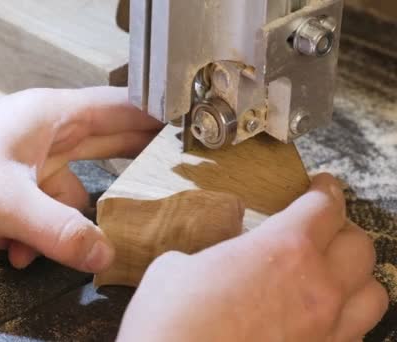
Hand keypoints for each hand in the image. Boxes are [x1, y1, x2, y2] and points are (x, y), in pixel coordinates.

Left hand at [0, 87, 159, 271]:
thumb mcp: (8, 203)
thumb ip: (61, 230)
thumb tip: (102, 253)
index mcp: (47, 115)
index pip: (117, 107)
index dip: (153, 118)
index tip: (184, 135)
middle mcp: (39, 135)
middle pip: (101, 147)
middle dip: (126, 170)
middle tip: (162, 183)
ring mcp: (23, 164)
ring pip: (68, 195)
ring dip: (60, 225)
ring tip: (43, 244)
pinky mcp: (5, 192)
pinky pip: (38, 216)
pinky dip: (30, 236)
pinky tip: (10, 250)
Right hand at [118, 174, 387, 340]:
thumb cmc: (170, 320)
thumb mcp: (175, 267)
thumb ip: (207, 256)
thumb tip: (205, 262)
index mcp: (283, 249)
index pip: (324, 207)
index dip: (326, 190)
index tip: (323, 186)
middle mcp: (318, 288)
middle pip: (359, 246)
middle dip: (341, 231)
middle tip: (322, 229)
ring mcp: (327, 331)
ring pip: (373, 294)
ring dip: (355, 278)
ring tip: (332, 275)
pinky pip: (355, 335)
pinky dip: (344, 320)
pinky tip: (318, 317)